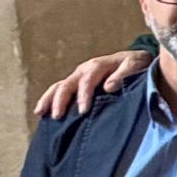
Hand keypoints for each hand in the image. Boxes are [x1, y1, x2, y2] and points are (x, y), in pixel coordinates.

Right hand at [34, 49, 148, 118]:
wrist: (134, 60)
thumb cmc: (135, 65)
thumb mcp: (134, 65)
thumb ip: (123, 75)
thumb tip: (109, 87)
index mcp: (97, 66)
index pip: (88, 81)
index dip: (84, 96)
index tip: (83, 111)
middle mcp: (83, 70)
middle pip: (68, 84)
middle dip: (61, 100)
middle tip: (58, 116)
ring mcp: (77, 76)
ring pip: (58, 86)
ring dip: (49, 99)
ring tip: (41, 113)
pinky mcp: (75, 83)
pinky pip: (58, 90)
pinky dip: (48, 99)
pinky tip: (40, 112)